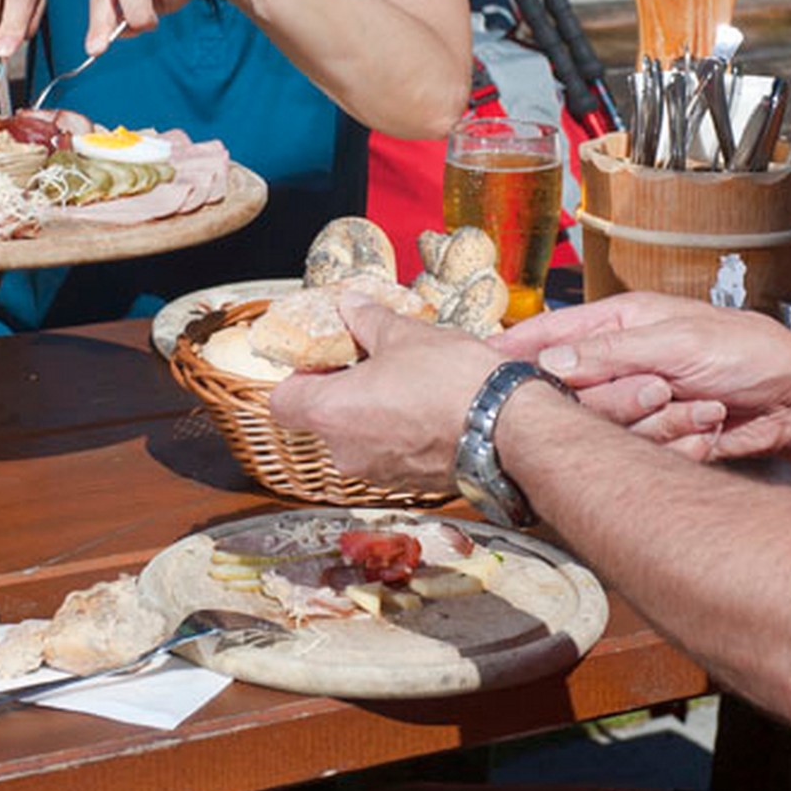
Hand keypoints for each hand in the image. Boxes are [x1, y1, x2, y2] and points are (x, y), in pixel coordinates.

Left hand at [266, 297, 499, 490]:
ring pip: (357, 437)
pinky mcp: (408, 484)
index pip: (282, 401)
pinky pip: (388, 453)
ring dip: (373, 411)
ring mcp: (377, 473)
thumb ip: (368, 321)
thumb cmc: (454, 383)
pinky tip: (427, 408)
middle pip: (321, 419)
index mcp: (331, 413)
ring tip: (407, 381)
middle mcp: (345, 452)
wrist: (509, 430)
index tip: (322, 358)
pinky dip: (399, 432)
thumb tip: (351, 306)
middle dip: (343, 390)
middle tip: (370, 361)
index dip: (299, 376)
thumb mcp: (405, 336)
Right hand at [496, 293, 790, 460]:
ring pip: (609, 424)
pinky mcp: (660, 433)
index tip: (478, 363)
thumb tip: (548, 363)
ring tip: (702, 408)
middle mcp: (625, 359)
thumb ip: (611, 351)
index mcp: (623, 321)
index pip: (553, 332)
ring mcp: (641, 398)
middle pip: (576, 388)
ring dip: (657, 422)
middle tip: (651, 397)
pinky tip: (709, 431)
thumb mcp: (677, 343)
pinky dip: (675, 444)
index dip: (515, 347)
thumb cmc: (747, 352)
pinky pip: (641, 448)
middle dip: (610, 400)